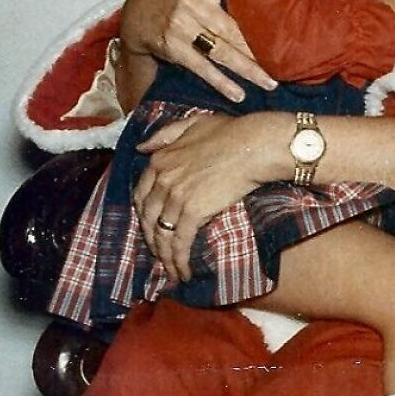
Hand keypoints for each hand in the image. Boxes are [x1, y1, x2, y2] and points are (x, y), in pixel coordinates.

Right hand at [120, 0, 290, 103]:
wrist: (132, 19)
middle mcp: (193, 4)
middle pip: (232, 29)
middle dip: (257, 49)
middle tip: (284, 64)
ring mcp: (182, 29)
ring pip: (221, 51)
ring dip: (247, 70)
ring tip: (270, 82)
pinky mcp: (174, 49)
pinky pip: (202, 68)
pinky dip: (220, 83)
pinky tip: (239, 94)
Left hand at [133, 113, 261, 281]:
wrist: (254, 145)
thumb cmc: (230, 132)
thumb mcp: (192, 123)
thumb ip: (165, 134)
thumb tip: (141, 147)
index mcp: (160, 159)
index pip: (140, 194)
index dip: (143, 214)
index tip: (150, 225)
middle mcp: (163, 179)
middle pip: (148, 218)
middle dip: (151, 239)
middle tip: (160, 253)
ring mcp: (176, 196)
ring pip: (161, 234)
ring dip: (164, 256)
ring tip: (171, 270)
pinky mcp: (193, 212)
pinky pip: (179, 242)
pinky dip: (178, 260)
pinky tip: (183, 272)